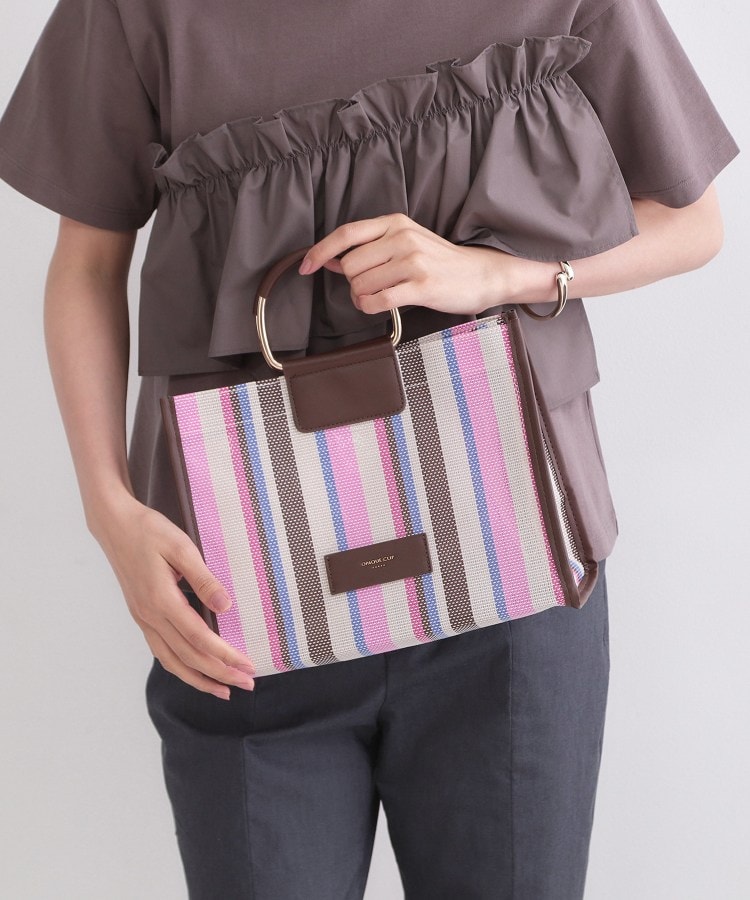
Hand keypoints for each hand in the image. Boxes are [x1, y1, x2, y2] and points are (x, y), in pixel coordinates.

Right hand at [92, 491, 256, 699]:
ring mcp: (143, 618)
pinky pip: (161, 651)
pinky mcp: (141, 615)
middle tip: (247, 684)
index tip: (248, 665)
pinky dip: (179, 667)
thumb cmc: (149, 531)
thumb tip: (226, 606)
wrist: (114, 525)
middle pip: (189, 657)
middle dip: (219, 674)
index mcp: (162, 600)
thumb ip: (204, 579)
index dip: (225, 656)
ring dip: (199, 678)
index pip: (200, 639)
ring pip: (172, 660)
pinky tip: (193, 671)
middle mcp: (150, 616)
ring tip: (223, 690)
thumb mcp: (181, 547)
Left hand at [297, 212, 512, 315]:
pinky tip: (379, 306)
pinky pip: (377, 301)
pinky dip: (370, 307)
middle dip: (352, 282)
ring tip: (382, 296)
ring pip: (361, 284)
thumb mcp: (405, 243)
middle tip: (370, 288)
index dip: (320, 251)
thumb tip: (330, 260)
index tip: (305, 267)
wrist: (481, 275)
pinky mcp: (421, 285)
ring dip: (362, 297)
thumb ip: (369, 249)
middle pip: (349, 265)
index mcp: (395, 222)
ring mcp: (413, 261)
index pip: (346, 234)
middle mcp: (402, 237)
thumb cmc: (440, 262)